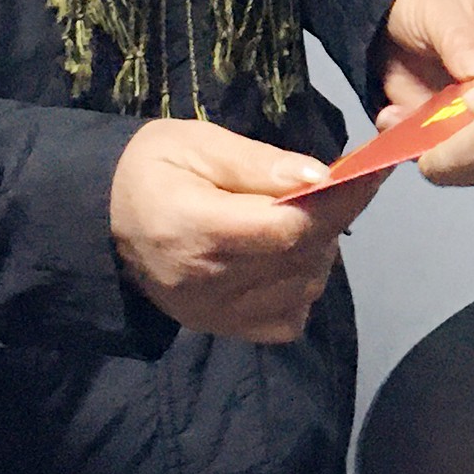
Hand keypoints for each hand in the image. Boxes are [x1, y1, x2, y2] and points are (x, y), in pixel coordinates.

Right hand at [109, 117, 357, 343]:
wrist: (99, 222)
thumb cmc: (149, 170)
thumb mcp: (196, 144)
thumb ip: (259, 163)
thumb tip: (321, 176)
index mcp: (196, 228)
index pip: (290, 226)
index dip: (342, 199)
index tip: (373, 169)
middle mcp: (207, 282)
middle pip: (303, 256)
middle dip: (335, 215)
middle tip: (336, 182)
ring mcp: (215, 314)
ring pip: (304, 287)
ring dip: (320, 248)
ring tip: (299, 216)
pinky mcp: (222, 330)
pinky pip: (289, 318)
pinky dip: (302, 285)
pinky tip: (285, 256)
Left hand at [377, 0, 473, 127]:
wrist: (391, 16)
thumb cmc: (431, 1)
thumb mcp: (444, 11)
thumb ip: (459, 39)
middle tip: (439, 115)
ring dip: (441, 138)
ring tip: (405, 116)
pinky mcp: (449, 125)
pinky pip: (439, 143)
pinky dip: (413, 139)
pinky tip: (391, 118)